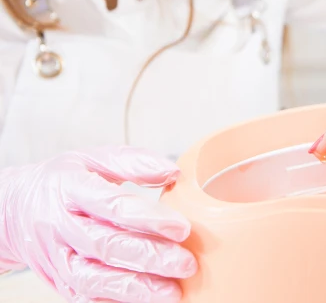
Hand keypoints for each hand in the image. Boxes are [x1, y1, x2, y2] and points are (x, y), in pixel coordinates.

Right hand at [0, 147, 196, 302]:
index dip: (148, 218)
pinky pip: (86, 298)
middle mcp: (60, 225)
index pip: (112, 205)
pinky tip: (147, 300)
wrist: (13, 209)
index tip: (182, 228)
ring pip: (94, 278)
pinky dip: (117, 301)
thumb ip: (132, 162)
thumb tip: (172, 171)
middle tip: (186, 263)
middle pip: (105, 245)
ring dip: (135, 288)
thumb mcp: (92, 159)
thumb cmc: (63, 182)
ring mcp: (57, 257)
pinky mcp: (59, 281)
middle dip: (149, 257)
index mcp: (70, 188)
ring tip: (171, 291)